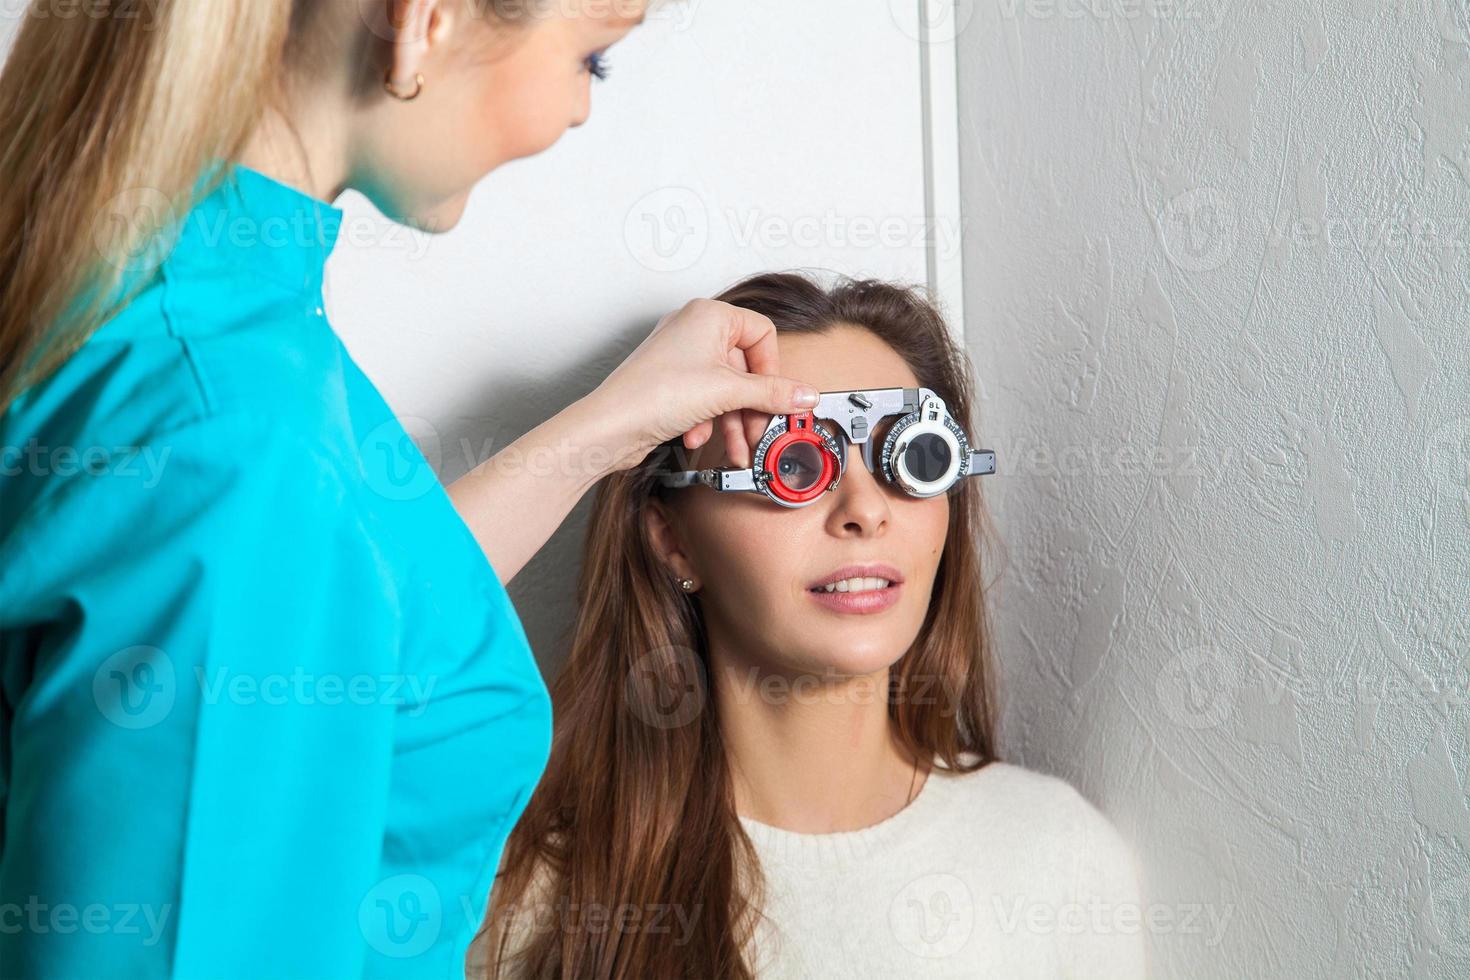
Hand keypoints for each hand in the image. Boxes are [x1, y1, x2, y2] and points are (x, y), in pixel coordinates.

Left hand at [589, 298, 819, 471]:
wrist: (609, 427)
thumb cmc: (654, 394)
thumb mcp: (727, 393)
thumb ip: (773, 393)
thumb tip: (807, 395)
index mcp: (709, 315)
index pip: (762, 333)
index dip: (771, 369)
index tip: (776, 397)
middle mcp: (694, 328)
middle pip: (744, 366)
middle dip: (751, 406)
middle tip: (758, 432)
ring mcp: (680, 356)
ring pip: (725, 388)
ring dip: (732, 421)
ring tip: (735, 449)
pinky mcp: (670, 382)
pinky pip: (704, 398)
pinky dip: (707, 421)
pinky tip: (697, 439)